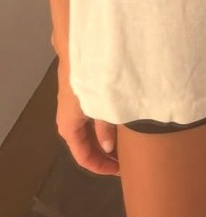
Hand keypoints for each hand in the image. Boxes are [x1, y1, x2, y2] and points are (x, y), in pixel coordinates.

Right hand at [56, 58, 119, 176]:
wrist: (79, 45)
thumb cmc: (90, 78)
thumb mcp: (101, 105)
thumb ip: (106, 128)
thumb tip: (108, 148)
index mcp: (69, 126)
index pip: (84, 157)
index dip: (102, 167)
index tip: (120, 171)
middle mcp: (67, 118)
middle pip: (86, 143)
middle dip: (105, 153)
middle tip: (127, 158)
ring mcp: (73, 104)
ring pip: (89, 128)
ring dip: (105, 136)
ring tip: (127, 140)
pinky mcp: (80, 91)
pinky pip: (91, 114)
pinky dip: (104, 121)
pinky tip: (120, 118)